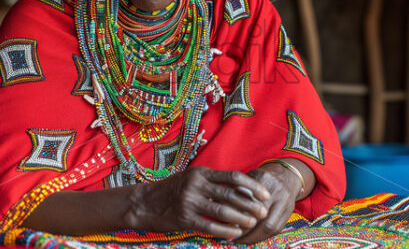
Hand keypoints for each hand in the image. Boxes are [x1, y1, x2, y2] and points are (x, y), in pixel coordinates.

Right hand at [126, 166, 270, 238]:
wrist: (143, 203)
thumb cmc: (171, 190)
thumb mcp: (191, 179)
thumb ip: (212, 182)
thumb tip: (241, 189)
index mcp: (200, 173)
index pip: (233, 177)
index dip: (252, 186)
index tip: (265, 194)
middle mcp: (196, 185)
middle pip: (231, 195)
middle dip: (251, 204)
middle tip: (263, 212)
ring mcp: (189, 202)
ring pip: (223, 211)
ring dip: (241, 218)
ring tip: (252, 224)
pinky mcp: (184, 219)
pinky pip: (210, 226)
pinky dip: (225, 231)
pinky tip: (235, 234)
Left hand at [234, 161, 303, 243]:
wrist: (287, 175)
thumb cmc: (263, 177)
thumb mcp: (250, 176)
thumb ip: (237, 188)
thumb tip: (218, 203)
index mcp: (265, 179)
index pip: (250, 199)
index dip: (238, 213)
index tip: (226, 221)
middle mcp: (278, 191)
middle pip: (261, 215)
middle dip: (245, 228)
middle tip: (232, 234)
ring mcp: (286, 203)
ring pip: (270, 226)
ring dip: (254, 236)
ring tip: (240, 240)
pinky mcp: (289, 213)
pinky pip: (276, 229)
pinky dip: (262, 236)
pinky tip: (251, 238)